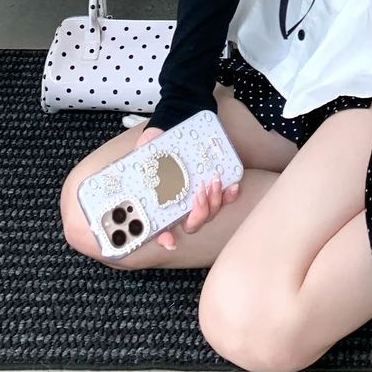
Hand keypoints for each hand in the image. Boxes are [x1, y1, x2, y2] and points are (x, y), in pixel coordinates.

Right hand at [133, 122, 240, 251]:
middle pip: (193, 224)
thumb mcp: (142, 155)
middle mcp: (180, 207)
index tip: (169, 239)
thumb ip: (141, 163)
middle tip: (198, 194)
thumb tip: (139, 166)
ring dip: (214, 200)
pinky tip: (232, 185)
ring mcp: (198, 200)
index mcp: (161, 205)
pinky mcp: (212, 188)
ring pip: (210, 213)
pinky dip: (229, 195)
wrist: (169, 131)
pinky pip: (224, 199)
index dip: (165, 239)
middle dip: (199, 213)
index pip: (162, 229)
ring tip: (214, 181)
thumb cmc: (154, 148)